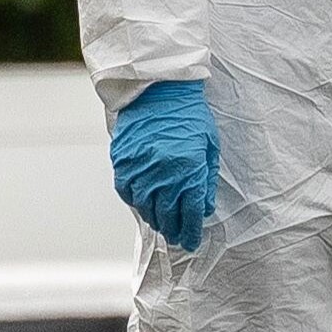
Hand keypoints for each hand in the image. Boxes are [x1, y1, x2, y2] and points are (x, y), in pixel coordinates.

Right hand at [107, 79, 218, 252]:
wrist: (157, 90)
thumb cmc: (189, 115)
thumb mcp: (209, 147)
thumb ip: (206, 180)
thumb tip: (202, 208)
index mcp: (187, 170)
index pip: (189, 213)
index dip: (190, 232)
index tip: (191, 241)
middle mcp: (161, 174)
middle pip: (166, 216)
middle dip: (173, 230)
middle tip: (177, 237)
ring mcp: (139, 169)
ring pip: (145, 208)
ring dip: (155, 219)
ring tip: (162, 224)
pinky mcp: (122, 163)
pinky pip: (127, 192)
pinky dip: (136, 202)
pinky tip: (144, 204)